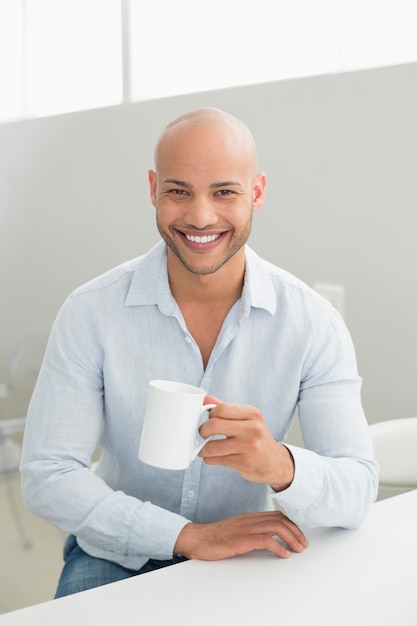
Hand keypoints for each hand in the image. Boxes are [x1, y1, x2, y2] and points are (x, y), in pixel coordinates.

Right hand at [174, 511, 308, 559]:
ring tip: (298, 549)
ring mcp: (246, 528)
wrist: (197, 539)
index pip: (276, 515)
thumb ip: (251, 531)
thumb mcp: (237, 531)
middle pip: (280, 520)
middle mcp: (250, 519)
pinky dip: (278, 547)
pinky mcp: (241, 539)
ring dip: (291, 538)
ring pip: (276, 527)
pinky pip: (265, 540)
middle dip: (295, 532)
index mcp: (249, 517)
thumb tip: (268, 540)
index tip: (299, 536)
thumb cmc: (216, 538)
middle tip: (303, 544)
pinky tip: (284, 554)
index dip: (291, 524)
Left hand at [199, 397, 294, 490]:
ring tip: (205, 448)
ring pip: (212, 446)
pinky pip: (216, 460)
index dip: (210, 415)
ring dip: (203, 449)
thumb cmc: (256, 438)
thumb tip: (206, 399)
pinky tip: (213, 457)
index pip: (221, 409)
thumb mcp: (247, 419)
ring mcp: (249, 446)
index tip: (209, 421)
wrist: (275, 462)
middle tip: (203, 434)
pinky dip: (209, 459)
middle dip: (202, 430)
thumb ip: (226, 409)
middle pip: (214, 425)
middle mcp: (253, 428)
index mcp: (253, 413)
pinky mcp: (244, 463)